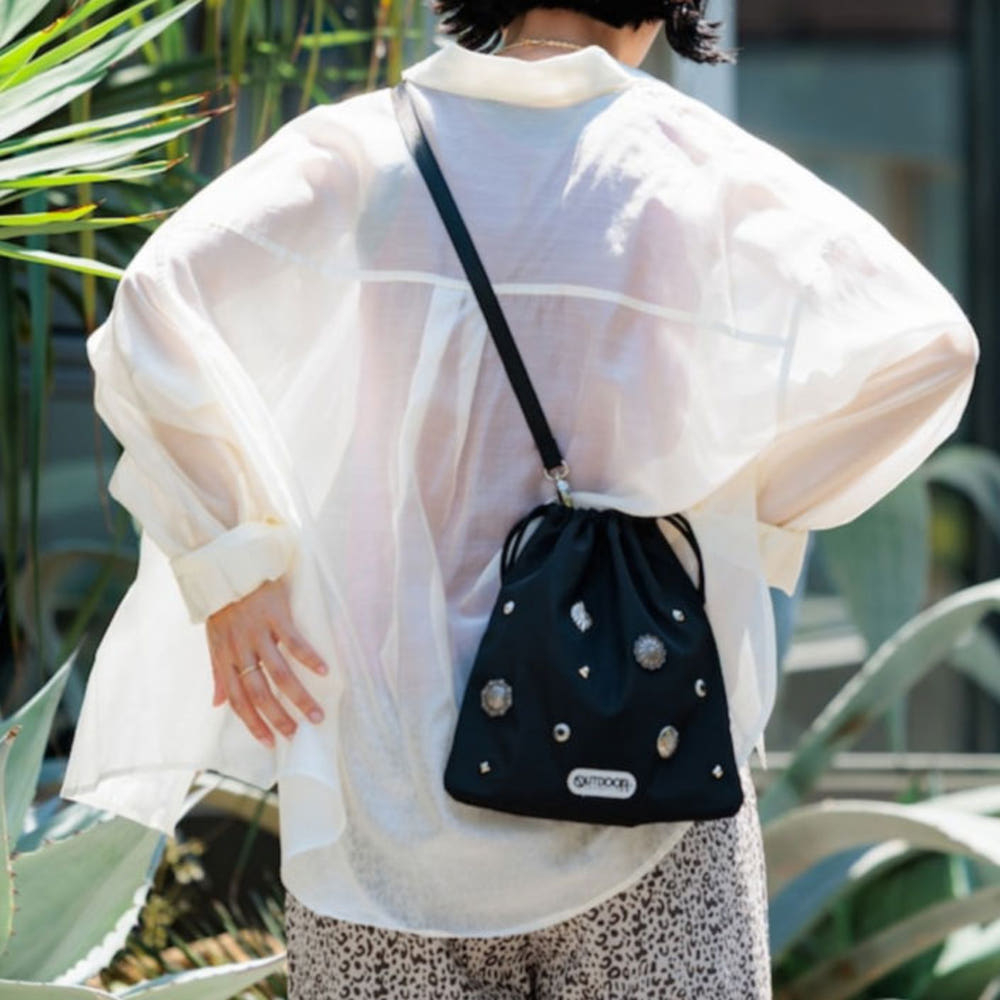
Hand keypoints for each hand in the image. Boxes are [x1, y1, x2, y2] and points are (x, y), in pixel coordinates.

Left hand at [206, 575, 329, 746]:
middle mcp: (240, 650)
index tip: (269, 743)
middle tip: (297, 734)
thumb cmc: (222, 605)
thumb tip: (217, 704)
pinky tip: (325, 671)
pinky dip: (309, 658)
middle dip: (279, 718)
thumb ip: (218, 673)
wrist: (227, 566)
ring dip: (299, 697)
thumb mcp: (214, 641)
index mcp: (225, 658)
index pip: (238, 700)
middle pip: (260, 692)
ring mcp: (258, 633)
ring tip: (316, 714)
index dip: (253, 723)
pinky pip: (294, 641)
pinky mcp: (275, 615)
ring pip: (279, 673)